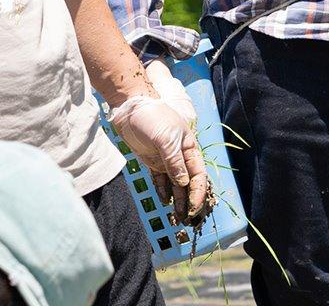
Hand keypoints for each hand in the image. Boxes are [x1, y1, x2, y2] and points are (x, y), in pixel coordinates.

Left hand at [108, 73, 210, 225]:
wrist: (130, 107)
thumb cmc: (153, 118)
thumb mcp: (166, 139)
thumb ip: (175, 162)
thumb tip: (183, 183)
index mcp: (189, 148)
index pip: (198, 175)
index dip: (198, 193)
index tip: (195, 209)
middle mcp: (180, 156)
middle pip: (188, 183)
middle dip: (189, 201)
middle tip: (186, 220)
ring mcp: (166, 159)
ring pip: (175, 184)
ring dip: (177, 200)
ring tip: (176, 217)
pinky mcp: (152, 161)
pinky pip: (160, 180)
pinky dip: (163, 190)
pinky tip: (163, 201)